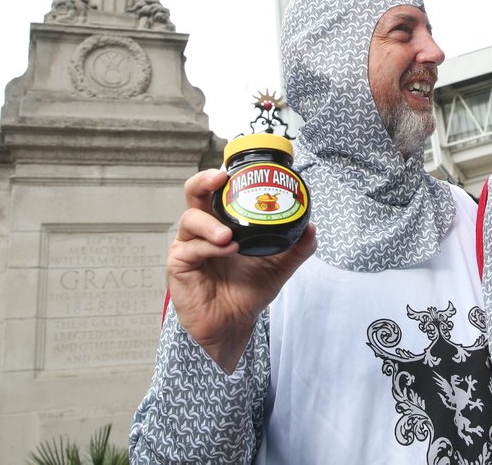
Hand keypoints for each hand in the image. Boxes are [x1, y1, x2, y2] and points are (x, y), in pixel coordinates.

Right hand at [167, 169, 317, 372]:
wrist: (235, 324)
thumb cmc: (249, 290)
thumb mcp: (279, 266)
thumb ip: (297, 247)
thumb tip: (311, 227)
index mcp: (223, 220)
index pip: (218, 190)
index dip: (223, 174)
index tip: (237, 167)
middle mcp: (203, 228)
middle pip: (194, 193)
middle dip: (204, 180)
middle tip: (221, 178)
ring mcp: (188, 245)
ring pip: (190, 219)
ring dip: (210, 224)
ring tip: (229, 236)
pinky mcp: (179, 265)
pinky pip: (191, 249)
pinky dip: (209, 247)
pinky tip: (226, 250)